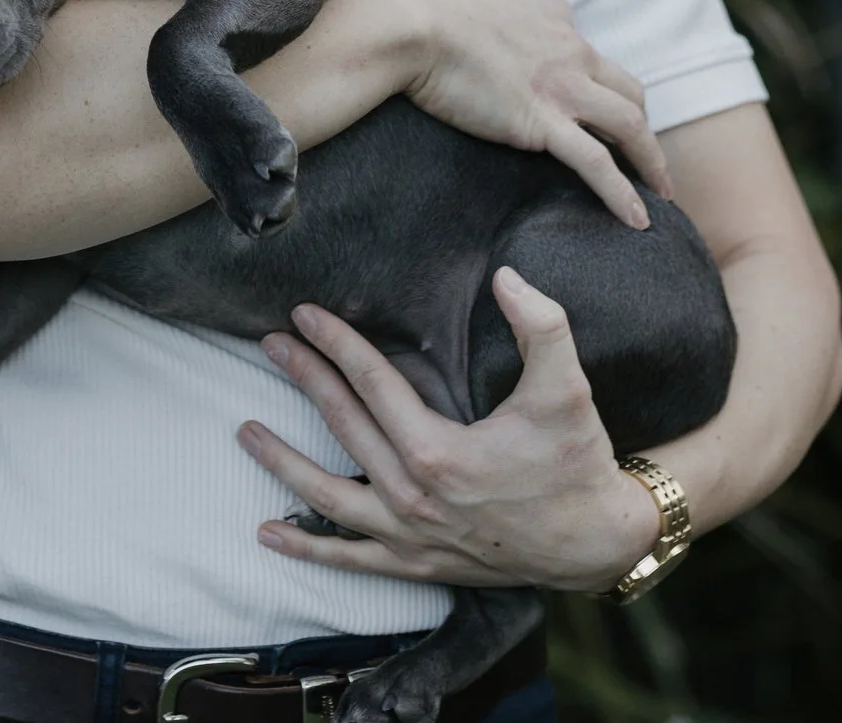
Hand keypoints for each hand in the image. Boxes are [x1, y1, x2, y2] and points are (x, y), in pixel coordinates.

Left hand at [234, 268, 662, 593]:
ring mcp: (409, 536)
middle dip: (304, 378)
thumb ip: (543, 324)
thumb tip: (506, 277)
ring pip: (328, 495)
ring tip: (244, 432)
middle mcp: (412, 496)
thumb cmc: (577, 462)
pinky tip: (268, 532)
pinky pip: (350, 560)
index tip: (303, 314)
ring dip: (282, 461)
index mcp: (438, 451)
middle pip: (343, 425)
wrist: (597, 541)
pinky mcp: (416, 564)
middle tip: (270, 343)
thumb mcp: (568, 388)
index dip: (335, 342)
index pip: (371, 382)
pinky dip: (307, 548)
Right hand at [365, 0, 667, 226]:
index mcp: (550, 14)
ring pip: (629, 125)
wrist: (410, 15)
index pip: (585, 51)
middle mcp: (568, 48)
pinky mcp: (540, 121)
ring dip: (651, 160)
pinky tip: (637, 219)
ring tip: (660, 192)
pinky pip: (597, 164)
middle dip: (640, 123)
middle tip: (644, 155)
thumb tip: (474, 13)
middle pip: (626, 89)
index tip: (590, 106)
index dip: (593, 81)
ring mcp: (560, 86)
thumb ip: (488, 5)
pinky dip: (622, 193)